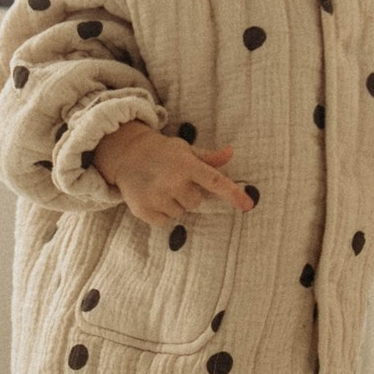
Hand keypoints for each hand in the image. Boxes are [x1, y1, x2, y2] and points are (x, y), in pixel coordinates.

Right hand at [93, 122, 255, 228]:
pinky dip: (161, 213)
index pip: (215, 182)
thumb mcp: (184, 150)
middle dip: (188, 194)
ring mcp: (157, 197)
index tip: (248, 205)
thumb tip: (230, 153)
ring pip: (181, 213)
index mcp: (187, 165)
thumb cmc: (161, 152)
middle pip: (196, 202)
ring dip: (174, 204)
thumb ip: (208, 158)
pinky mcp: (144, 211)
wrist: (125, 154)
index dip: (233, 194)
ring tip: (161, 187)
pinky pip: (165, 222)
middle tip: (173, 180)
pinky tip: (152, 197)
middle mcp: (173, 181)